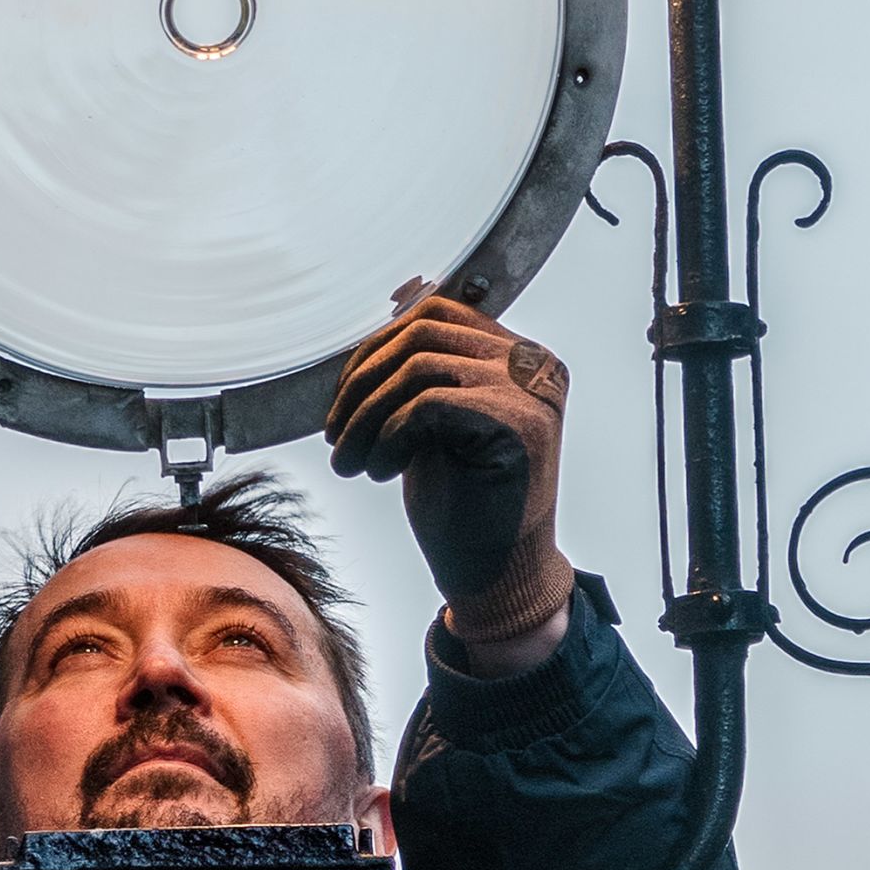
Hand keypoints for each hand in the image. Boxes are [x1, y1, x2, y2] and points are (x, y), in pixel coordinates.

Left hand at [325, 285, 574, 663]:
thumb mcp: (433, 420)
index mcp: (518, 356)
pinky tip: (381, 471)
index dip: (373, 350)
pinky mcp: (522, 424)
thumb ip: (425, 363)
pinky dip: (389, 435)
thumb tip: (401, 292)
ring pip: (420, 366)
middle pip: (423, 334)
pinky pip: (429, 403)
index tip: (342, 404)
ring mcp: (534, 392)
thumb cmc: (463, 504)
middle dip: (361, 383)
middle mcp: (535, 364)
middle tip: (334, 437)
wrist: (497, 577)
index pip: (434, 315)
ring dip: (366, 414)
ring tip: (351, 461)